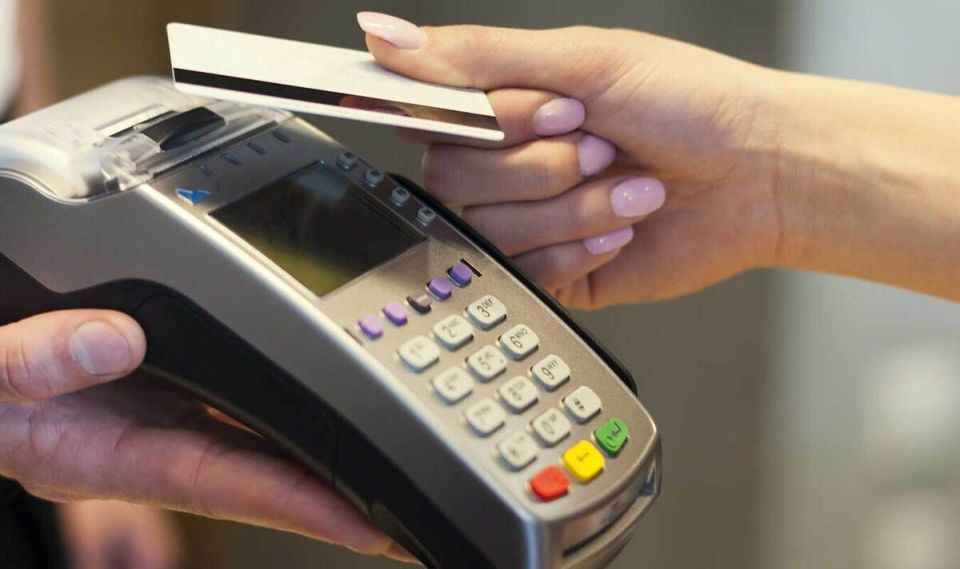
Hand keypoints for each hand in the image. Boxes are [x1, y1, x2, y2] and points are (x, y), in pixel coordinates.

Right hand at [0, 310, 414, 563]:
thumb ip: (30, 364)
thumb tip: (121, 341)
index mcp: (111, 451)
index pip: (230, 484)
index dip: (304, 506)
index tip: (374, 525)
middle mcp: (149, 436)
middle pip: (266, 469)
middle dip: (340, 490)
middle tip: (416, 507)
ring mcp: (158, 409)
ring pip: (259, 431)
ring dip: (324, 446)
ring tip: (395, 460)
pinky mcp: (158, 377)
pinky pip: (236, 389)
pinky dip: (285, 395)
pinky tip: (327, 394)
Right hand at [358, 13, 959, 304]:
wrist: (759, 174)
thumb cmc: (690, 104)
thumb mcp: (582, 60)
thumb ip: (475, 57)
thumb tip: (382, 35)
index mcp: (508, 106)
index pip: (432, 117)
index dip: (483, 122)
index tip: (551, 111)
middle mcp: (510, 164)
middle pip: (452, 177)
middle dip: (537, 163)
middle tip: (597, 144)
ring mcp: (530, 221)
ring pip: (491, 226)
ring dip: (570, 204)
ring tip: (627, 188)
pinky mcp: (554, 272)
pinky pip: (527, 271)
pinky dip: (581, 244)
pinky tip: (622, 227)